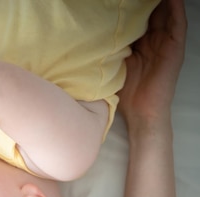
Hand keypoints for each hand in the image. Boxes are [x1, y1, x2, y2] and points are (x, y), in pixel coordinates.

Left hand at [117, 0, 186, 127]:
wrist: (140, 111)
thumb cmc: (122, 91)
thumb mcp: (112, 62)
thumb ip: (109, 46)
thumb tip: (92, 30)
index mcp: (138, 43)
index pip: (136, 18)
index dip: (130, 6)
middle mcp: (153, 40)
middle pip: (151, 12)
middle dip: (145, 1)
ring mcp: (165, 43)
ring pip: (165, 14)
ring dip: (162, 1)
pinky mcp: (175, 48)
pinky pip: (177, 24)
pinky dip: (176, 9)